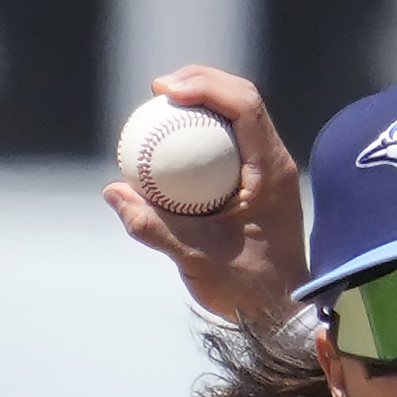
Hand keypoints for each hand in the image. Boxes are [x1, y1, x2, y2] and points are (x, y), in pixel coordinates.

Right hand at [105, 64, 306, 337]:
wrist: (282, 314)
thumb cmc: (247, 290)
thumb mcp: (196, 259)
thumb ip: (153, 227)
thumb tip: (114, 192)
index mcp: (272, 170)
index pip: (245, 104)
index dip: (204, 85)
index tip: (165, 91)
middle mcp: (277, 162)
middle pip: (242, 98)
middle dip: (200, 82)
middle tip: (159, 90)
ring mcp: (271, 170)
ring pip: (239, 116)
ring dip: (203, 101)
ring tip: (165, 104)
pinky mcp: (262, 182)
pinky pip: (232, 141)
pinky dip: (204, 131)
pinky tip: (174, 141)